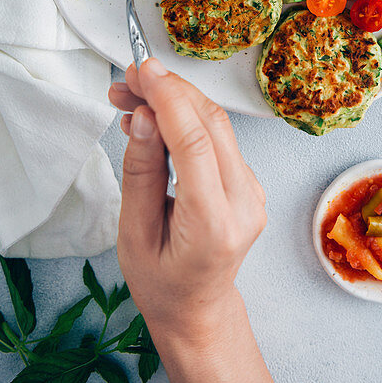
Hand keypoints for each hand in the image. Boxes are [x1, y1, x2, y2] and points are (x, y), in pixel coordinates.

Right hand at [108, 58, 266, 348]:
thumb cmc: (161, 282)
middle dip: (169, 90)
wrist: (197, 310)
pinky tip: (154, 118)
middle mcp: (244, 202)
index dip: (170, 100)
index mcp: (215, 223)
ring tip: (131, 95)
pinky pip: (219, 138)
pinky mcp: (249, 181)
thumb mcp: (134, 234)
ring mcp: (253, 191)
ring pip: (217, 125)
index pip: (196, 144)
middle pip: (212, 124)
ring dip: (175, 100)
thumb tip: (146, 117)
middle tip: (128, 79)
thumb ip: (141, 173)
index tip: (142, 72)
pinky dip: (186, 118)